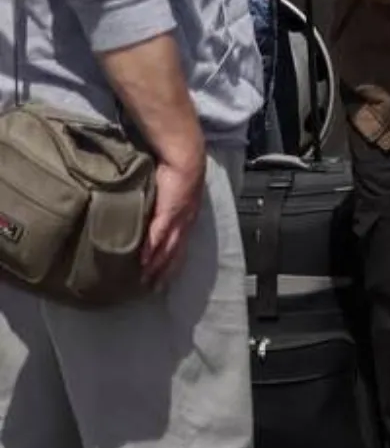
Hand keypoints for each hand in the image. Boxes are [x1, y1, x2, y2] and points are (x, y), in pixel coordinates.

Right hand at [142, 155, 204, 284]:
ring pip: (167, 249)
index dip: (172, 264)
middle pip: (175, 254)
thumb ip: (161, 208)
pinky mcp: (169, 213)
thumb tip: (149, 216)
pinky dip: (152, 250)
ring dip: (157, 266)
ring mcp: (178, 219)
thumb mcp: (169, 196)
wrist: (184, 158)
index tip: (163, 279)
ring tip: (146, 281)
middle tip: (153, 289)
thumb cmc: (175, 173)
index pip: (180, 247)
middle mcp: (186, 223)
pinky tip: (144, 262)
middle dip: (165, 272)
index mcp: (187, 220)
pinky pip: (159, 235)